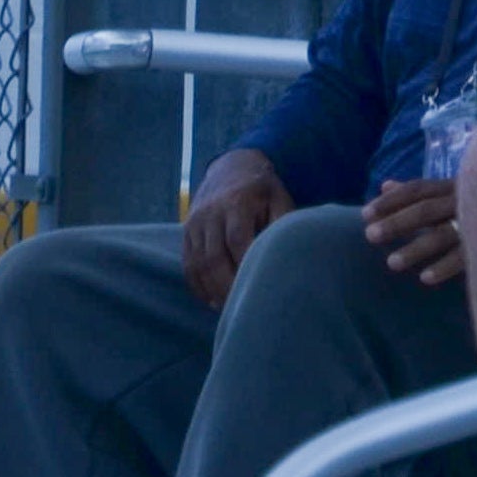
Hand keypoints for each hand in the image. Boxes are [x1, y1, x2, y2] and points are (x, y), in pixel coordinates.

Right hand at [181, 151, 295, 309]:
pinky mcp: (186, 231)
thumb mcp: (280, 198)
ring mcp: (195, 222)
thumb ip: (284, 223)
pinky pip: (187, 264)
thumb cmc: (263, 189)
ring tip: (229, 310)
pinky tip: (212, 301)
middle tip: (244, 309)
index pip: (238, 241)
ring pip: (197, 264)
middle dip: (228, 287)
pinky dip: (198, 286)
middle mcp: (211, 212)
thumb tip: (290, 254)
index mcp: (237, 202)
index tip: (259, 290)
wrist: (232, 166)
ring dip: (212, 290)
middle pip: (214, 257)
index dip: (246, 267)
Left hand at [363, 176, 467, 286]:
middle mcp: (464, 202)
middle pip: (425, 210)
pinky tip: (424, 278)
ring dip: (415, 249)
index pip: (416, 190)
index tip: (365, 215)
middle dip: (396, 222)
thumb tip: (385, 185)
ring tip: (391, 263)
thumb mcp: (450, 194)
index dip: (390, 201)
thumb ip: (418, 192)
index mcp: (451, 187)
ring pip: (442, 236)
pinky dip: (444, 267)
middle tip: (370, 235)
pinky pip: (464, 258)